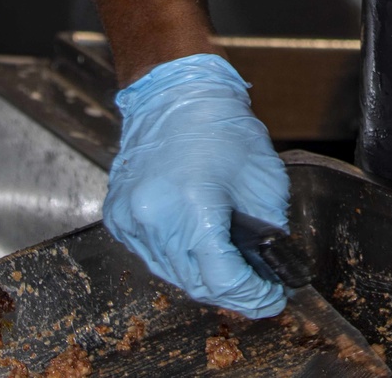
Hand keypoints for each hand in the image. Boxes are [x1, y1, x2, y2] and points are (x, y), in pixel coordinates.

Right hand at [104, 53, 289, 317]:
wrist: (176, 91)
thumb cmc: (222, 124)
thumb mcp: (264, 178)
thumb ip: (268, 231)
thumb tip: (269, 269)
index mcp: (193, 206)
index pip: (223, 278)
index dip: (253, 296)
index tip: (273, 299)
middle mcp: (155, 218)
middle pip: (196, 283)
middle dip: (232, 291)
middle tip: (257, 290)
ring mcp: (131, 219)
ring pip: (172, 274)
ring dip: (203, 276)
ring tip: (230, 267)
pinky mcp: (118, 216)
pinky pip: (152, 254)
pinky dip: (177, 258)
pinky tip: (198, 245)